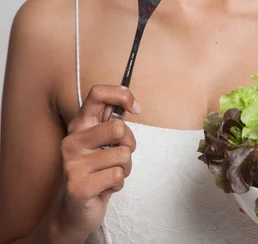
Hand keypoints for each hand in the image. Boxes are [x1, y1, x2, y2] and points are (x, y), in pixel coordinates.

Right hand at [54, 85, 138, 238]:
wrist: (75, 212)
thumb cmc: (95, 171)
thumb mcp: (101, 142)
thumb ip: (111, 122)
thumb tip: (130, 105)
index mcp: (79, 125)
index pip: (97, 94)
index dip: (121, 95)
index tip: (135, 108)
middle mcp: (72, 141)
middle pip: (118, 127)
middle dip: (129, 143)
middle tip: (119, 155)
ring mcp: (73, 164)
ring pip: (123, 155)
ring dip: (125, 168)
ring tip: (109, 174)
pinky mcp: (79, 186)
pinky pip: (118, 175)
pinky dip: (119, 183)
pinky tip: (105, 187)